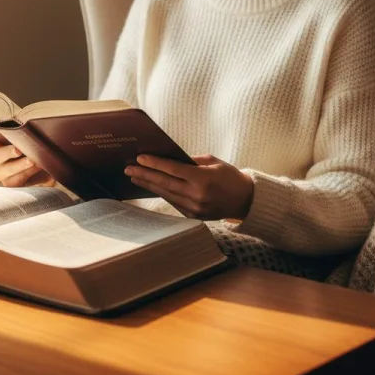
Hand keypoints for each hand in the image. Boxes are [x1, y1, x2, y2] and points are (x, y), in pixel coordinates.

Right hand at [0, 128, 54, 186]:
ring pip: (5, 170)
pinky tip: (37, 166)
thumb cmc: (29, 141)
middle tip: (18, 150)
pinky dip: (27, 173)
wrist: (42, 160)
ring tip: (32, 160)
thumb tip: (24, 121)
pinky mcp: (9, 183)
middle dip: (6, 153)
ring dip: (19, 165)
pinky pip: (15, 180)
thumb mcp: (23, 133)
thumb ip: (18, 128)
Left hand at [124, 154, 253, 219]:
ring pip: (166, 194)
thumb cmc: (229, 176)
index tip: (139, 158)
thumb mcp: (212, 162)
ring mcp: (195, 208)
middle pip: (164, 183)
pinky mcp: (194, 216)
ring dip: (149, 185)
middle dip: (144, 175)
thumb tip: (167, 159)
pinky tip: (151, 187)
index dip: (154, 163)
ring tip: (134, 177)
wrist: (246, 200)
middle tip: (128, 168)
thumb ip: (190, 161)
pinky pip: (173, 202)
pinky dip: (161, 193)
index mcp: (203, 179)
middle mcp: (197, 195)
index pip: (172, 170)